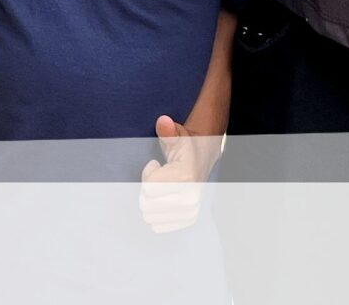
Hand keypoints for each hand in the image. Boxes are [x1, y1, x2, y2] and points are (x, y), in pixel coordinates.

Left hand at [139, 115, 214, 232]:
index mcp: (187, 178)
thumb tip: (163, 121)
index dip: (148, 173)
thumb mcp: (177, 135)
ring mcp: (190, 212)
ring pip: (150, 216)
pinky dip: (157, 214)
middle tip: (158, 177)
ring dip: (151, 201)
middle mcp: (191, 198)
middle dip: (147, 189)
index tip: (156, 164)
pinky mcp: (188, 220)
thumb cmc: (186, 147)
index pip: (148, 187)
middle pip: (146, 204)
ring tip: (162, 187)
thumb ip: (168, 131)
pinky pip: (158, 226)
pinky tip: (165, 199)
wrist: (201, 160)